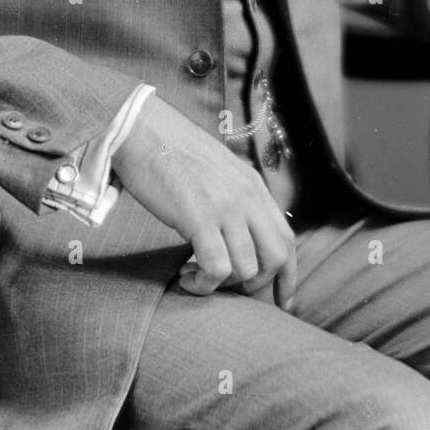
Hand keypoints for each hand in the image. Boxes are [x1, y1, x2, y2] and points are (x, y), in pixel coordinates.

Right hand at [111, 94, 297, 308]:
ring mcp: (226, 208)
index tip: (283, 300)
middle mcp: (248, 197)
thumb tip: (235, 230)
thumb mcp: (216, 169)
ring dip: (224, 286)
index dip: (288, 275)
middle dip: (256, 285)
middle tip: (226, 289)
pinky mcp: (200, 219)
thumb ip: (233, 196)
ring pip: (248, 269)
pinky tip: (183, 276)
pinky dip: (203, 284)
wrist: (141, 129)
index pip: (287, 238)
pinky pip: (217, 270)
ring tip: (195, 277)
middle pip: (277, 258)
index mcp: (253, 186)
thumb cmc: (169, 149)